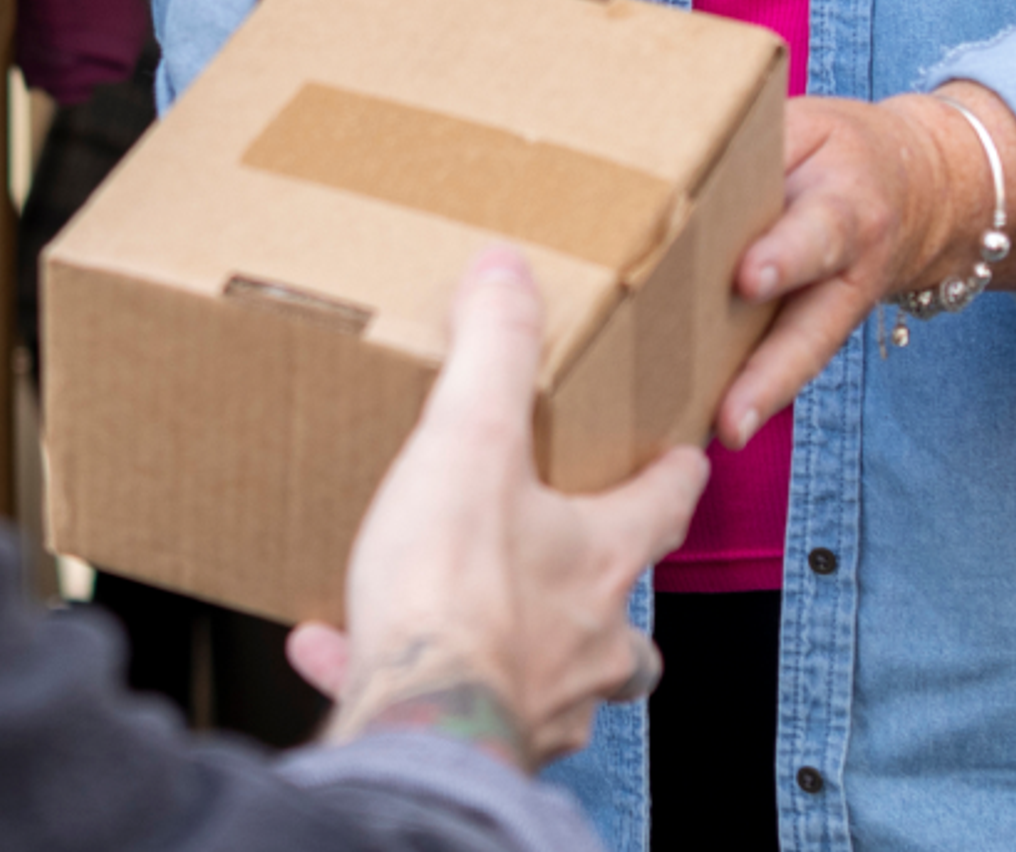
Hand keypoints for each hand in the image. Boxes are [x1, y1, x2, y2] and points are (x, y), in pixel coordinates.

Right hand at [285, 250, 707, 771]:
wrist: (419, 720)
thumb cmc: (457, 592)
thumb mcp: (471, 440)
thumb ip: (493, 349)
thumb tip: (507, 274)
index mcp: (599, 561)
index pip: (662, 507)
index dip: (674, 477)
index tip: (685, 458)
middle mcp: (587, 642)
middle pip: (633, 630)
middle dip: (616, 605)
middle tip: (585, 572)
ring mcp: (541, 701)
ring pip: (556, 684)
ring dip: (517, 650)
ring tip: (458, 617)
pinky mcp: (478, 740)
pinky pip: (446, 705)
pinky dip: (391, 667)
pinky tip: (329, 643)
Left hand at [712, 87, 1015, 445]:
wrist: (925, 189)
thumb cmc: (842, 151)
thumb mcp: (809, 126)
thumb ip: (757, 146)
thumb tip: (674, 161)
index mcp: (848, 207)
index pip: (816, 233)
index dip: (786, 256)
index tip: (748, 278)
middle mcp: (851, 269)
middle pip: (812, 328)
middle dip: (771, 373)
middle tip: (730, 414)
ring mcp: (840, 309)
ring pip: (803, 357)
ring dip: (763, 398)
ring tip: (722, 433)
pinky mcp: (821, 329)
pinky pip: (790, 361)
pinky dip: (756, 392)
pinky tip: (712, 422)